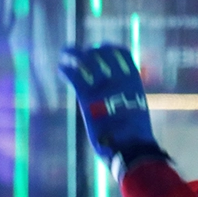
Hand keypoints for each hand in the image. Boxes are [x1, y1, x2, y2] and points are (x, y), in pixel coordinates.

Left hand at [58, 45, 166, 179]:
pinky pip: (74, 76)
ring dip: (73, 54)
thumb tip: (123, 96)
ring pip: (84, 60)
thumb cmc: (135, 135)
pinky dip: (66, 69)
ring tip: (65, 52)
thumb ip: (128, 96)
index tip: (102, 48)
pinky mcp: (87, 97)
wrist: (132, 148)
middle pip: (100, 53)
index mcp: (132, 79)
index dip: (110, 48)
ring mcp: (101, 86)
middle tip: (81, 54)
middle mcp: (117, 78)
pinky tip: (61, 68)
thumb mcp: (136, 108)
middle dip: (90, 51)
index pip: (121, 53)